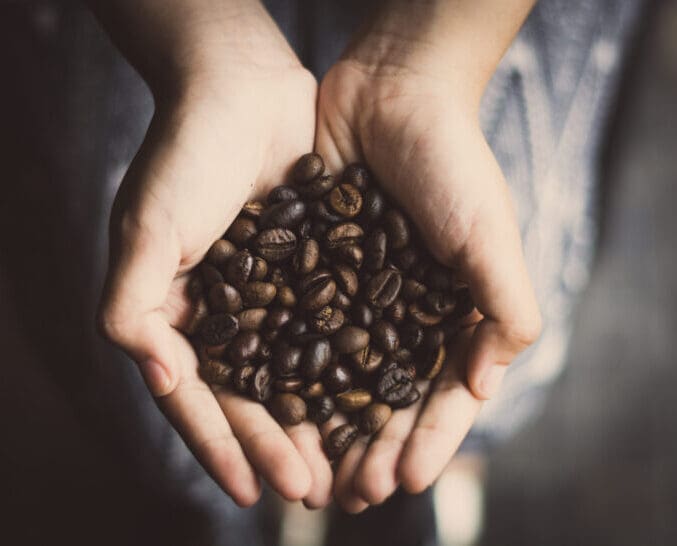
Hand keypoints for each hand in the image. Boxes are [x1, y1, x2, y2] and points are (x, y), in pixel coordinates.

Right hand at [95, 2, 331, 507]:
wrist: (241, 88)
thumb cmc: (186, 154)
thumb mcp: (145, 230)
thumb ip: (133, 307)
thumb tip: (158, 378)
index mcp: (176, 314)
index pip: (197, 396)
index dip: (219, 444)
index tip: (249, 489)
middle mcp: (223, 313)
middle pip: (250, 396)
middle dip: (276, 444)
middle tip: (311, 489)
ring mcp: (269, 295)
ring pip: (294, 373)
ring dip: (316, 420)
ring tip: (345, 464)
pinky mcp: (311, 271)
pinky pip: (330, 329)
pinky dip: (345, 367)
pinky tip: (369, 398)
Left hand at [315, 7, 540, 510]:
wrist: (392, 92)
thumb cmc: (451, 160)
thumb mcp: (490, 233)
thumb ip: (504, 306)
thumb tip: (486, 385)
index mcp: (454, 313)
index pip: (445, 394)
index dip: (429, 440)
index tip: (404, 481)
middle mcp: (406, 312)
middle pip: (390, 397)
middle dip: (373, 448)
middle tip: (352, 496)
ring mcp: (359, 295)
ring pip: (342, 376)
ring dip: (329, 427)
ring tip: (312, 473)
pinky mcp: (316, 271)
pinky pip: (302, 330)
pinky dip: (291, 372)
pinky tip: (274, 408)